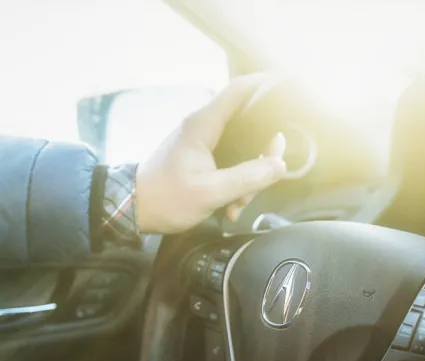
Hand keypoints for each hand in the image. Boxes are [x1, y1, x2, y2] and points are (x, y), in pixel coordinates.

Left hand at [135, 75, 286, 233]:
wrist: (134, 210)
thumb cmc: (166, 198)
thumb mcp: (210, 192)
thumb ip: (247, 178)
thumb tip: (279, 165)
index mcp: (204, 125)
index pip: (239, 90)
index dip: (265, 84)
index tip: (289, 87)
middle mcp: (205, 127)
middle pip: (250, 125)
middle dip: (264, 154)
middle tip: (269, 174)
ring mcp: (205, 143)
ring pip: (244, 150)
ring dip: (249, 178)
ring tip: (238, 204)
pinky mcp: (205, 158)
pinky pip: (233, 165)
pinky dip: (238, 185)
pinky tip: (231, 207)